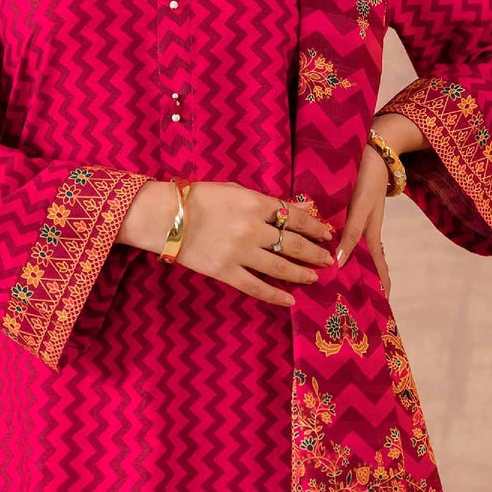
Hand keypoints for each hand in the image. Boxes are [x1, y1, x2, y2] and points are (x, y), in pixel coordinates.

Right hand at [122, 179, 336, 308]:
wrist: (164, 217)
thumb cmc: (197, 198)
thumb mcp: (234, 190)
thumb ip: (261, 201)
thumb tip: (289, 211)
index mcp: (256, 203)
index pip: (295, 217)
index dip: (315, 226)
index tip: (326, 233)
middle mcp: (254, 229)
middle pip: (294, 244)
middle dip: (314, 252)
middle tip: (327, 259)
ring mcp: (241, 253)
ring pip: (281, 268)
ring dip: (301, 274)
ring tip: (314, 277)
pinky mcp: (226, 272)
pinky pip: (257, 287)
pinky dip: (276, 295)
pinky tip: (290, 300)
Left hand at [335, 140, 391, 299]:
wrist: (374, 152)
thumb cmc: (367, 179)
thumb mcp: (360, 208)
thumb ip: (350, 234)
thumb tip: (339, 263)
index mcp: (370, 234)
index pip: (378, 268)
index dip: (381, 286)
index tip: (382, 306)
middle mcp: (366, 231)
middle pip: (369, 263)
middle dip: (366, 282)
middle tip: (357, 304)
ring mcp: (361, 222)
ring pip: (358, 252)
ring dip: (355, 268)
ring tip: (345, 286)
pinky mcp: (354, 212)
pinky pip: (351, 238)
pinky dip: (346, 249)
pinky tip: (336, 253)